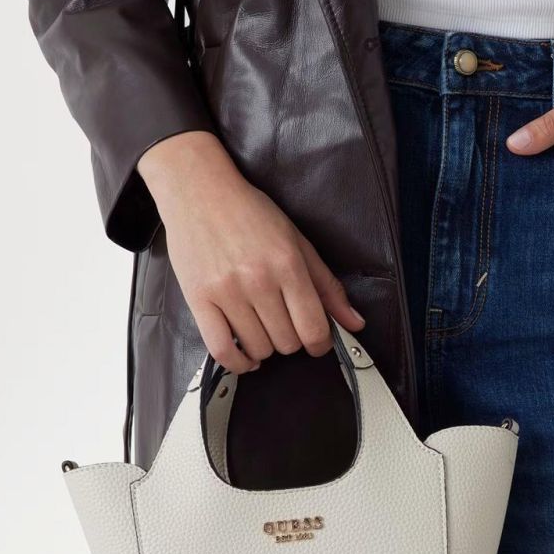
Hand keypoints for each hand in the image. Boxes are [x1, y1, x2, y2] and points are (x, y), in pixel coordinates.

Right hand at [137, 131, 364, 372]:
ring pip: (259, 349)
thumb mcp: (298, 243)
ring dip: (265, 349)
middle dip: (292, 340)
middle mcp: (258, 280)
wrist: (199, 191)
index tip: (316, 342)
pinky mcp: (199, 300)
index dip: (320, 344)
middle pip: (287, 343)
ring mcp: (226, 292)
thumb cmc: (250, 214)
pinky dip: (238, 363)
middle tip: (284, 324)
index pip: (314, 328)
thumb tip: (355, 323)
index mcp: (288, 265)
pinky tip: (246, 355)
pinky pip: (221, 351)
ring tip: (262, 330)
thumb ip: (328, 287)